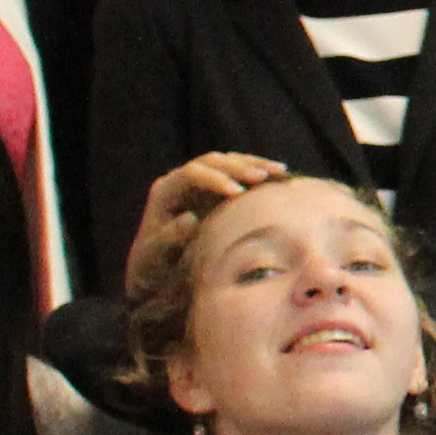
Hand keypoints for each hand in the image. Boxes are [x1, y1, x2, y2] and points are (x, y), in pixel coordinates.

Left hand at [125, 151, 287, 293]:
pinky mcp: (217, 191)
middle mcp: (181, 182)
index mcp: (165, 192)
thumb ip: (168, 239)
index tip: (238, 191)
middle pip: (212, 162)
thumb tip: (190, 218)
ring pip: (227, 162)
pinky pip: (238, 174)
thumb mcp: (156, 259)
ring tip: (278, 171)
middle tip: (262, 177)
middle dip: (238, 167)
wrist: (160, 272)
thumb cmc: (156, 268)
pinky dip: (258, 173)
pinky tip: (280, 175)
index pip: (191, 174)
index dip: (215, 179)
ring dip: (253, 165)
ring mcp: (200, 184)